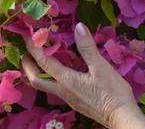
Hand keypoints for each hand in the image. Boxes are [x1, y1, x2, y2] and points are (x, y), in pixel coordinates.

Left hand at [22, 23, 144, 128]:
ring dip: (37, 73)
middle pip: (36, 79)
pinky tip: (59, 74)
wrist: (120, 116)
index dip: (34, 48)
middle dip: (27, 66)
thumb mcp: (101, 67)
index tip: (27, 36)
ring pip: (44, 86)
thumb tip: (79, 27)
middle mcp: (62, 90)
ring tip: (37, 62)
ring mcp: (68, 98)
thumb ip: (87, 47)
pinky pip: (55, 89)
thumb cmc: (112, 91)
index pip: (44, 62)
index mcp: (66, 80)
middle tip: (24, 53)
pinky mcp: (74, 102)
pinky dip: (49, 78)